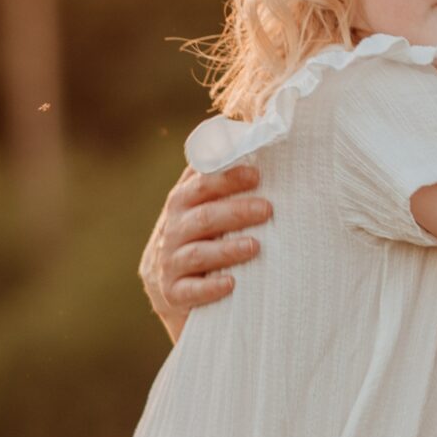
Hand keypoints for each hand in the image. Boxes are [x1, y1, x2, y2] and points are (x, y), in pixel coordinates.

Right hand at [140, 162, 271, 338]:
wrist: (173, 293)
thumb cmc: (200, 240)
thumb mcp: (202, 210)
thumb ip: (216, 182)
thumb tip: (250, 143)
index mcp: (180, 204)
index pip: (199, 185)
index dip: (226, 178)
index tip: (256, 175)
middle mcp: (171, 231)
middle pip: (203, 217)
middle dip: (236, 211)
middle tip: (267, 210)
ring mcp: (169, 263)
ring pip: (198, 253)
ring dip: (227, 249)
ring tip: (255, 246)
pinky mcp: (172, 294)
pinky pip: (190, 291)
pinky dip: (210, 288)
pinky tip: (231, 284)